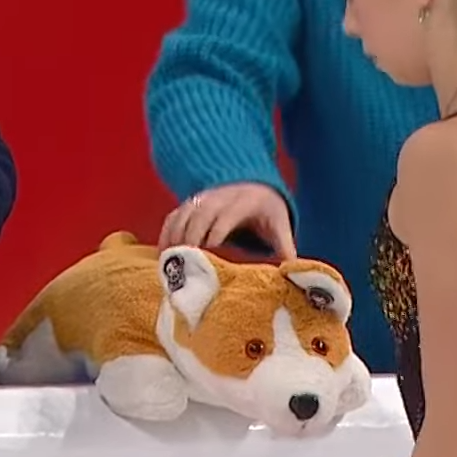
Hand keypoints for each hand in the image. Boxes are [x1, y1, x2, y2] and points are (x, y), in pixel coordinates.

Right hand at [158, 182, 295, 258]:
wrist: (254, 184)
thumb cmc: (267, 211)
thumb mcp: (280, 225)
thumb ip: (286, 247)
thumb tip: (294, 272)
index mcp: (243, 203)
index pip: (225, 218)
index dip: (215, 234)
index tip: (207, 254)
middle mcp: (219, 198)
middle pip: (200, 216)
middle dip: (191, 238)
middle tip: (184, 264)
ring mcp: (202, 199)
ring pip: (183, 215)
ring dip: (174, 237)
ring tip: (169, 264)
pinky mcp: (190, 205)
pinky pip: (173, 216)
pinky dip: (166, 234)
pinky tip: (162, 255)